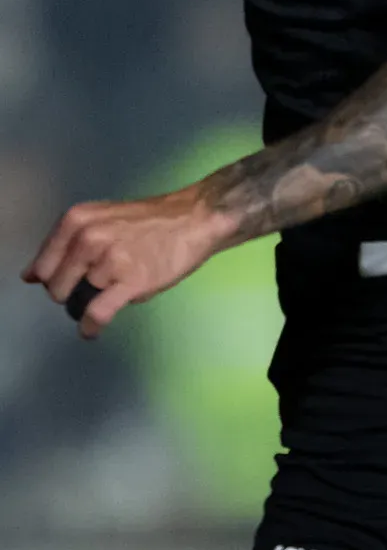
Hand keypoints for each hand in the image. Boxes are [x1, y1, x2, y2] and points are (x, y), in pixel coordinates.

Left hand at [25, 185, 229, 337]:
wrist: (194, 219)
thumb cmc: (147, 222)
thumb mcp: (98, 220)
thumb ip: (64, 245)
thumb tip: (28, 276)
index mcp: (75, 221)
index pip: (42, 267)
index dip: (54, 279)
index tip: (69, 281)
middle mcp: (88, 239)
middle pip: (55, 287)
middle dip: (70, 293)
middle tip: (93, 287)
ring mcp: (109, 261)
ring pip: (77, 301)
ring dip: (89, 304)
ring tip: (112, 292)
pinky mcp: (131, 281)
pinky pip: (97, 313)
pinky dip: (90, 326)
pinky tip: (90, 331)